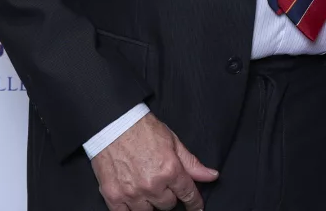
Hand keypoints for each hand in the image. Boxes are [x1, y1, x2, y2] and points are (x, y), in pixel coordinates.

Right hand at [91, 113, 217, 210]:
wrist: (114, 124)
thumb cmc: (144, 130)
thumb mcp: (173, 142)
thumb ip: (192, 163)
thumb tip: (212, 176)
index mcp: (169, 169)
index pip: (187, 193)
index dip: (194, 202)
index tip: (196, 207)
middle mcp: (152, 185)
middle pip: (168, 205)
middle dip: (169, 195)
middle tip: (163, 182)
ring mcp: (132, 193)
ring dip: (151, 202)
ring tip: (148, 187)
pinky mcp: (114, 197)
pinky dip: (132, 209)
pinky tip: (135, 199)